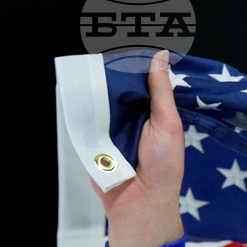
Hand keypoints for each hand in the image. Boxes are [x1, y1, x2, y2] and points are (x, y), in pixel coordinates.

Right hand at [93, 50, 185, 246]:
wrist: (139, 202)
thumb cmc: (162, 166)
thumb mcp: (168, 123)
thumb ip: (161, 91)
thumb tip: (162, 55)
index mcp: (156, 112)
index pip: (144, 80)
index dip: (137, 64)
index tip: (130, 44)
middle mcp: (134, 116)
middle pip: (120, 85)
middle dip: (114, 72)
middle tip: (105, 52)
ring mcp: (112, 125)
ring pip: (101, 96)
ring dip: (97, 85)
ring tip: (92, 65)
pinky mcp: (93, 136)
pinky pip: (85, 114)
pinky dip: (83, 102)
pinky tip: (78, 85)